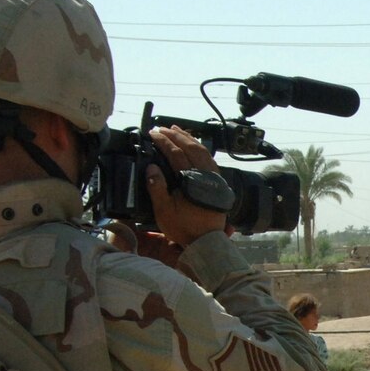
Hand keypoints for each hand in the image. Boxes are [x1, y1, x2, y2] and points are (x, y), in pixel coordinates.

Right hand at [143, 125, 228, 249]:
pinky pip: (209, 159)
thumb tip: (151, 167)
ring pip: (203, 151)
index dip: (164, 142)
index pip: (176, 154)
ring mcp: (214, 178)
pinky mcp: (218, 183)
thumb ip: (157, 187)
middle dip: (176, 135)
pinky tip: (193, 145)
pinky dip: (200, 148)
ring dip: (189, 138)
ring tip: (177, 130)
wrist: (206, 241)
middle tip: (162, 128)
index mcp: (191, 180)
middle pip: (191, 148)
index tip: (153, 134)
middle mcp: (205, 176)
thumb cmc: (184, 228)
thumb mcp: (164, 210)